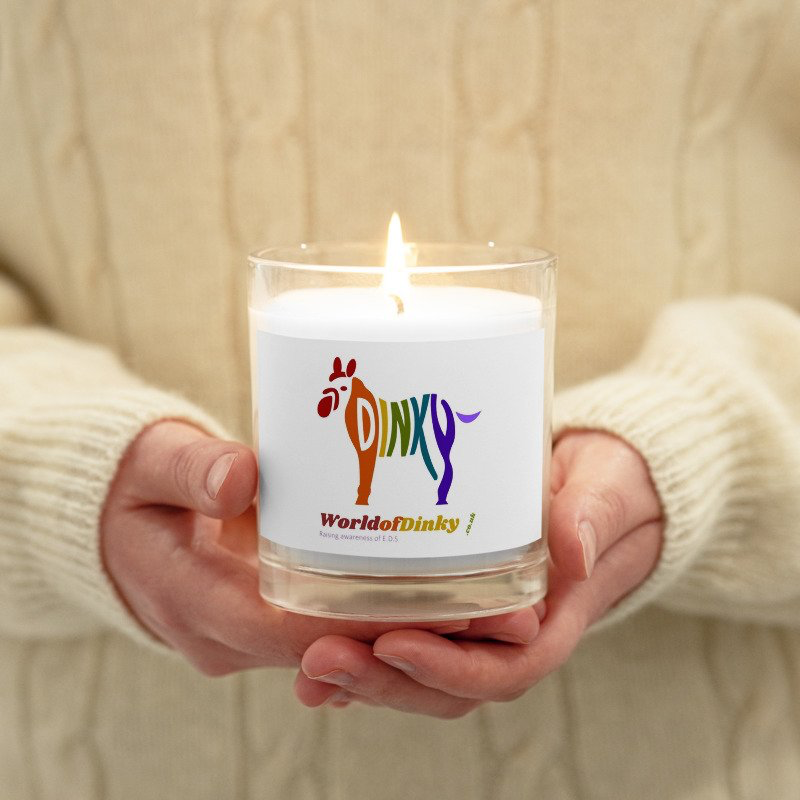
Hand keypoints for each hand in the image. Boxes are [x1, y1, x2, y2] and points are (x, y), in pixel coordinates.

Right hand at [100, 421, 538, 677]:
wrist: (115, 525)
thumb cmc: (133, 489)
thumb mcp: (152, 463)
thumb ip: (191, 468)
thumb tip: (240, 477)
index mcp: (197, 603)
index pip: (296, 631)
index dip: (372, 624)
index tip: (443, 605)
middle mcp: (228, 638)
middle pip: (332, 650)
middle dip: (412, 636)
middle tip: (497, 609)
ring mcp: (249, 638)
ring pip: (338, 651)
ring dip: (407, 636)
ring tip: (488, 605)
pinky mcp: (266, 624)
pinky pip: (330, 634)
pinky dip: (379, 622)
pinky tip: (435, 596)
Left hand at [294, 430, 662, 715]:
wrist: (602, 487)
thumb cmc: (608, 488)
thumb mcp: (607, 490)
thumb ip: (593, 515)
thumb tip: (573, 549)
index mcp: (553, 620)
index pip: (503, 669)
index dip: (448, 669)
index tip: (394, 644)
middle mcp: (511, 636)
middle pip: (447, 685)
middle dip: (384, 681)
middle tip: (320, 658)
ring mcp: (479, 626)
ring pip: (419, 673)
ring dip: (363, 675)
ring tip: (306, 662)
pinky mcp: (454, 604)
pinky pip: (408, 639)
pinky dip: (365, 651)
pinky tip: (317, 644)